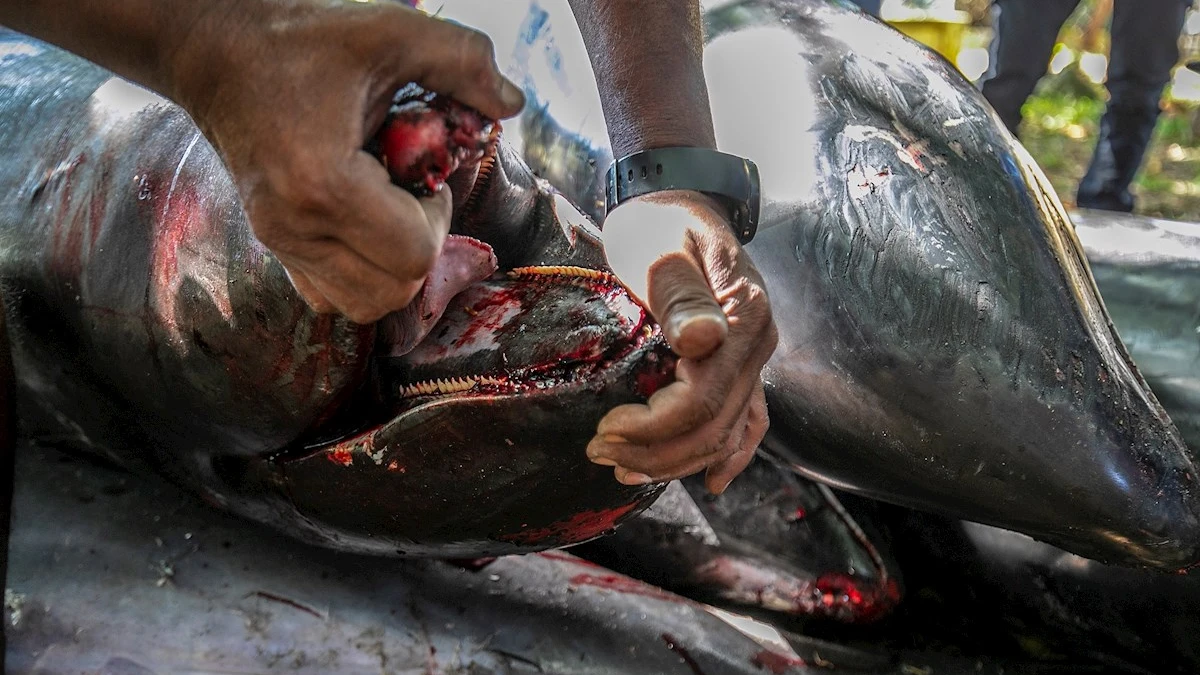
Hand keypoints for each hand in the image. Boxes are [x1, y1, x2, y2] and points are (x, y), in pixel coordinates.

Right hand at [168, 1, 524, 322]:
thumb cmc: (301, 42)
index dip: (438, 219)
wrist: (218, 54)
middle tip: (411, 195)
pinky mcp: (273, 248)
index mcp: (323, 185)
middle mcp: (295, 228)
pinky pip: (332, 297)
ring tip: (387, 210)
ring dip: (394, 267)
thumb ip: (461, 59)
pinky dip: (362, 273)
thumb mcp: (390, 31)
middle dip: (421, 245)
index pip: (412, 255)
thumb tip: (512, 103)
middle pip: (393, 292)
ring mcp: (279, 244)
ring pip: (364, 305)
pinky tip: (363, 221)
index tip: (424, 178)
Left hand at [588, 190, 777, 493]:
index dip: (654, 429)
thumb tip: (701, 342)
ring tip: (622, 469)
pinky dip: (729, 455)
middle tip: (599, 453)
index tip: (605, 430)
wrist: (679, 200)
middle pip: (714, 427)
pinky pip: (746, 422)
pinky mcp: (739, 363)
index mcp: (744, 318)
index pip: (703, 401)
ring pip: (727, 434)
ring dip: (677, 461)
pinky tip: (709, 482)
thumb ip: (681, 295)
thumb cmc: (662, 221)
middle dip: (655, 453)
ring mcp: (753, 357)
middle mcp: (758, 344)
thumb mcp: (663, 248)